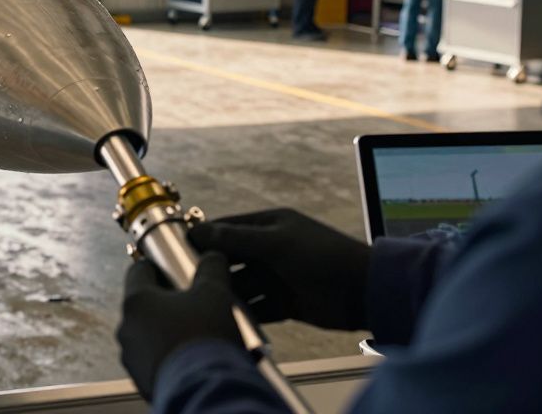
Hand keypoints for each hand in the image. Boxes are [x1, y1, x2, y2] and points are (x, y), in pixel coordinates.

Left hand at [116, 252, 242, 398]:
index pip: (138, 271)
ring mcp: (131, 356)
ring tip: (196, 335)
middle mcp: (126, 328)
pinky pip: (154, 359)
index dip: (156, 266)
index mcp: (137, 301)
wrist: (203, 390)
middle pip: (144, 305)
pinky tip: (192, 358)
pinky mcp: (141, 379)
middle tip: (192, 305)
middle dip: (167, 303)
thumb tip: (212, 256)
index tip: (171, 267)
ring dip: (168, 331)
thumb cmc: (204, 338)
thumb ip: (211, 268)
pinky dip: (169, 355)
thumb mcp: (214, 293)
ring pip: (148, 334)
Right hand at [189, 208, 371, 330]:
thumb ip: (236, 238)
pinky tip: (229, 318)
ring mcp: (276, 276)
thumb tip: (199, 231)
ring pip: (241, 284)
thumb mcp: (276, 242)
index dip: (203, 238)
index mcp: (269, 225)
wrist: (364, 292)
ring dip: (227, 293)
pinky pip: (256, 306)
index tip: (177, 248)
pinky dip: (244, 312)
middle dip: (211, 268)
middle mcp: (269, 249)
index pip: (226, 228)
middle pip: (230, 258)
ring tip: (207, 301)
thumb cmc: (323, 256)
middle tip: (188, 279)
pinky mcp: (284, 302)